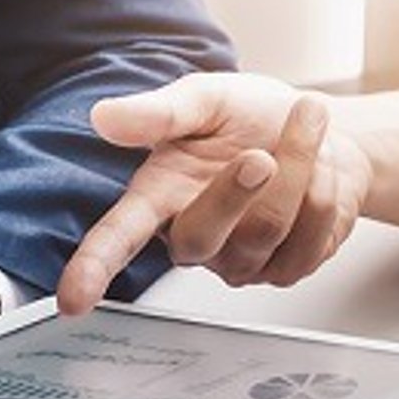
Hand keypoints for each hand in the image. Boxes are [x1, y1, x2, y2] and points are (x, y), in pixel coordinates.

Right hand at [57, 73, 370, 313]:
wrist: (320, 131)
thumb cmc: (250, 118)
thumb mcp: (205, 99)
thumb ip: (160, 112)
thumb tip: (104, 116)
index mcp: (159, 194)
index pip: (118, 237)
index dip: (94, 267)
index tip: (72, 299)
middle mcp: (192, 237)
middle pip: (203, 236)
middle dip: (239, 188)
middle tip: (262, 151)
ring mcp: (239, 261)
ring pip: (268, 230)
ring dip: (299, 168)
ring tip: (305, 129)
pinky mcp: (284, 270)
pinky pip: (310, 240)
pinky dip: (326, 191)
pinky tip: (318, 171)